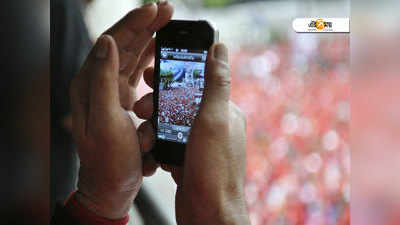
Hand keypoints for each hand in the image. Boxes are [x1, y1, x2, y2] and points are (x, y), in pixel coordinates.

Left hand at [69, 2, 172, 219]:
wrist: (112, 185)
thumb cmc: (108, 159)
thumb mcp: (105, 121)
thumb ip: (103, 80)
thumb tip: (106, 41)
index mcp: (90, 84)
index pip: (112, 43)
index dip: (134, 23)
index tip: (154, 9)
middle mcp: (99, 82)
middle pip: (124, 44)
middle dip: (145, 24)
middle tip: (166, 9)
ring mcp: (113, 90)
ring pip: (132, 55)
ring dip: (149, 36)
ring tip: (166, 21)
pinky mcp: (125, 99)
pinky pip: (138, 71)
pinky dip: (151, 57)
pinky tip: (161, 49)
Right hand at [134, 43, 249, 224]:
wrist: (207, 214)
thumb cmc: (213, 168)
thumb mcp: (213, 119)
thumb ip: (215, 83)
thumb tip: (219, 48)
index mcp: (224, 113)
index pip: (198, 84)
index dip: (174, 76)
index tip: (152, 70)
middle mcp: (214, 127)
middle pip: (181, 104)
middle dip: (158, 103)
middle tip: (139, 105)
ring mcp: (201, 145)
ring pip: (172, 124)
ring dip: (154, 125)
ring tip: (143, 132)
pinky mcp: (190, 160)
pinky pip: (169, 144)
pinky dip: (158, 145)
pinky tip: (150, 150)